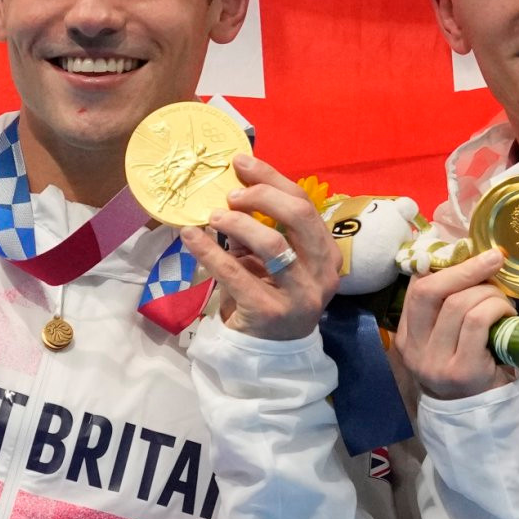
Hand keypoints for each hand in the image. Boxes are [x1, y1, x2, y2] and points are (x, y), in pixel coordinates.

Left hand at [183, 156, 339, 342]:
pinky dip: (210, 251)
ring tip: (214, 216)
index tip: (242, 164)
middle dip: (262, 196)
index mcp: (328, 255)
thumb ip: (267, 229)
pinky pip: (236, 274)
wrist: (268, 355)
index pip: (306, 206)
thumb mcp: (278, 262)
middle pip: (298, 217)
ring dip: (238, 223)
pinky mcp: (270, 313)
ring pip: (273, 244)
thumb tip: (235, 186)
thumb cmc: (271, 297)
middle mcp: (322, 274)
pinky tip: (190, 236)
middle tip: (231, 194)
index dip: (273, 180)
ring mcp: (300, 296)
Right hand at [396, 249, 513, 399]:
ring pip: (459, 304)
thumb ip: (447, 308)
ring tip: (503, 302)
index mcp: (407, 337)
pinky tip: (507, 315)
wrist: (481, 419)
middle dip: (465, 269)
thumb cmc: (470, 370)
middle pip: (430, 291)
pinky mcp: (462, 370)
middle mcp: (415, 349)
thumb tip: (464, 258)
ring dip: (489, 293)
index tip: (470, 254)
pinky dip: (497, 308)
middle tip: (494, 259)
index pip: (416, 289)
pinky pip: (478, 321)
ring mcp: (436, 362)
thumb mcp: (449, 339)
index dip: (444, 266)